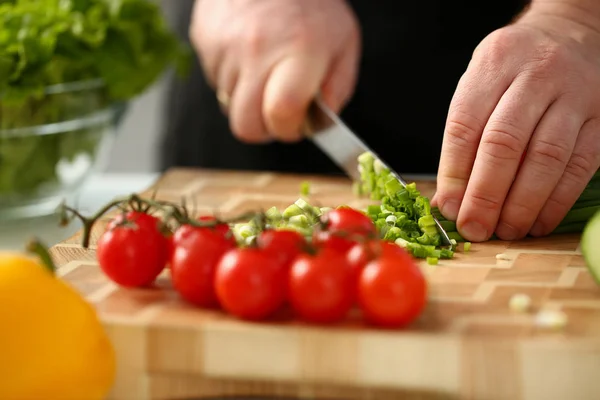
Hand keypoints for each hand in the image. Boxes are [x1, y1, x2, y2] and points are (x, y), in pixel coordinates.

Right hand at [190, 0, 360, 142]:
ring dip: (248, 99)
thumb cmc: (312, 4)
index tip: (297, 123)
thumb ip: (336, 89)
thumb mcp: (344, 43)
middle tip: (277, 112)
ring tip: (265, 70)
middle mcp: (257, 51)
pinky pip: (215, 80)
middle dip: (264, 128)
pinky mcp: (204, 40)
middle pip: (246, 125)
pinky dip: (233, 78)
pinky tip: (248, 55)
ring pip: (229, 104)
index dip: (288, 130)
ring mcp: (225, 46)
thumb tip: (316, 124)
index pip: (280, 115)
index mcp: (299, 53)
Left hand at [433, 5, 599, 242]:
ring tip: (505, 231)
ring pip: (546, 157)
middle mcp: (534, 77)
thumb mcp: (479, 86)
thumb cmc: (513, 71)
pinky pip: (580, 166)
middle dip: (486, 194)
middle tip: (474, 228)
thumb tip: (448, 200)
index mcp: (493, 66)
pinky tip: (538, 222)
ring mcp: (573, 96)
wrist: (571, 35)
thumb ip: (462, 138)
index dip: (454, 173)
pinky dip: (556, 201)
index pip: (465, 125)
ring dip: (522, 203)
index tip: (449, 208)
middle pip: (504, 143)